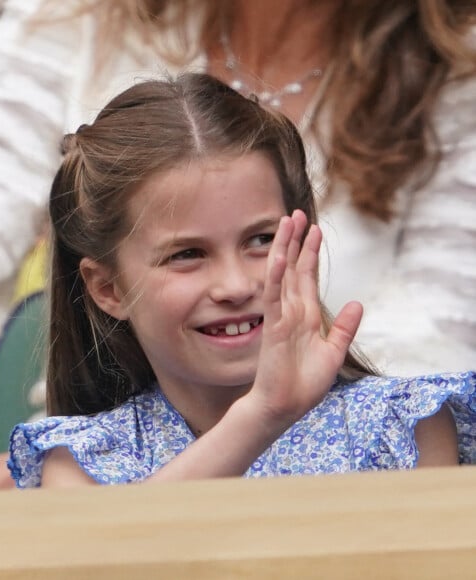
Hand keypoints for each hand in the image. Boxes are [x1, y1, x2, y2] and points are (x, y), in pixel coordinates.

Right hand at [250, 210, 362, 426]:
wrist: (285, 407)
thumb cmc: (304, 383)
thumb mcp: (334, 352)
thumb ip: (344, 328)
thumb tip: (357, 303)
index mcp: (305, 315)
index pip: (307, 276)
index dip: (310, 252)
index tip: (314, 229)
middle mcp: (291, 310)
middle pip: (293, 268)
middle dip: (295, 240)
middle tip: (296, 213)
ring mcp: (280, 317)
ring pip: (281, 275)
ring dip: (284, 248)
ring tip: (287, 222)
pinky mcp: (273, 328)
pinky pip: (273, 298)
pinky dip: (275, 277)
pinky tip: (279, 257)